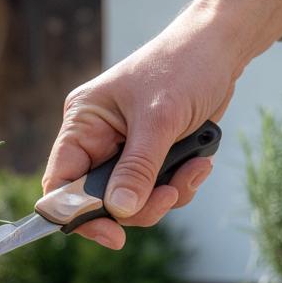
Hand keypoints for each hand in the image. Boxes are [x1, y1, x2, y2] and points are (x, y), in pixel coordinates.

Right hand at [41, 0, 281, 248]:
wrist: (220, 47)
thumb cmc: (183, 67)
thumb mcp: (159, 120)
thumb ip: (137, 169)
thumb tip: (119, 212)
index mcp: (83, 122)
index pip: (61, 182)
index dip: (78, 213)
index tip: (113, 235)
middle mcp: (97, 138)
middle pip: (100, 200)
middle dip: (138, 205)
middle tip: (168, 196)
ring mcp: (125, 149)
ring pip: (132, 201)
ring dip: (166, 194)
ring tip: (195, 168)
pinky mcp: (152, 155)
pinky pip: (156, 190)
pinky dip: (179, 185)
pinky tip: (200, 162)